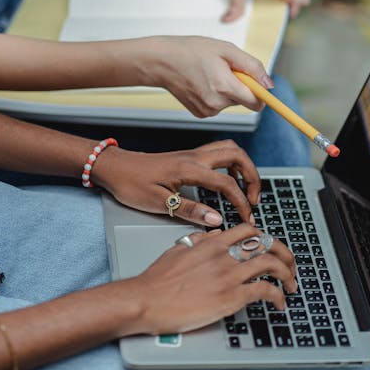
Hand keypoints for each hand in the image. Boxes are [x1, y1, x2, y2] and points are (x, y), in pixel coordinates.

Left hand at [92, 139, 260, 226]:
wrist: (115, 167)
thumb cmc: (131, 184)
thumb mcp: (158, 203)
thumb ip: (190, 210)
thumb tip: (216, 220)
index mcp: (189, 169)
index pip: (227, 183)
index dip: (242, 202)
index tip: (247, 218)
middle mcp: (194, 157)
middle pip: (237, 155)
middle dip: (252, 176)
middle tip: (254, 199)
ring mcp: (192, 154)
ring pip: (229, 149)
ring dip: (244, 166)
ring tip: (246, 189)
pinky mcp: (188, 157)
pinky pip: (218, 153)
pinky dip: (231, 164)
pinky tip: (228, 180)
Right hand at [125, 223, 295, 333]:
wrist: (146, 299)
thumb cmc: (156, 280)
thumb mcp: (176, 250)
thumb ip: (197, 241)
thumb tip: (210, 235)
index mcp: (211, 242)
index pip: (248, 231)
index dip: (265, 239)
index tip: (271, 249)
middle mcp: (223, 255)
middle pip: (267, 244)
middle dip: (285, 254)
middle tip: (291, 266)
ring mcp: (229, 275)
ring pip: (272, 264)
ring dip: (287, 275)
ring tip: (291, 286)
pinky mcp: (231, 296)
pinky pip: (265, 291)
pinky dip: (278, 296)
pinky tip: (279, 304)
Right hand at [144, 35, 273, 116]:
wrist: (161, 62)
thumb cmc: (191, 51)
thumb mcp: (226, 49)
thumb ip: (252, 66)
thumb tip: (269, 84)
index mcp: (224, 87)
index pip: (256, 103)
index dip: (261, 94)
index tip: (259, 86)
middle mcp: (216, 104)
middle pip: (243, 100)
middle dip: (240, 86)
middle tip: (224, 69)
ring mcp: (207, 111)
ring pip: (230, 102)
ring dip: (226, 89)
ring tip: (210, 73)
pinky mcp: (199, 114)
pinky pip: (218, 106)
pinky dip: (215, 95)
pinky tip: (202, 82)